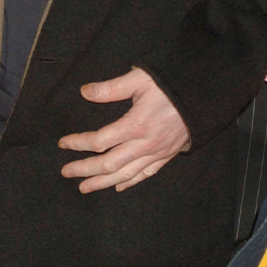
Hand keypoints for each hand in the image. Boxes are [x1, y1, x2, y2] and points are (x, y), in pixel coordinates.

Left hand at [58, 67, 191, 192]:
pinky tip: (118, 187)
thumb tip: (85, 92)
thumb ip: (111, 88)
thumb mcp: (140, 79)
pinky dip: (130, 182)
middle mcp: (145, 144)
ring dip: (102, 182)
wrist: (203, 95)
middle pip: (108, 164)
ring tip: (84, 187)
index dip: (78, 143)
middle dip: (84, 170)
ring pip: (125, 175)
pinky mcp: (166, 156)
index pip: (99, 141)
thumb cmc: (170, 84)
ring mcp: (156, 153)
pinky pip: (145, 174)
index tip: (64, 143)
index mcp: (135, 125)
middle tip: (66, 172)